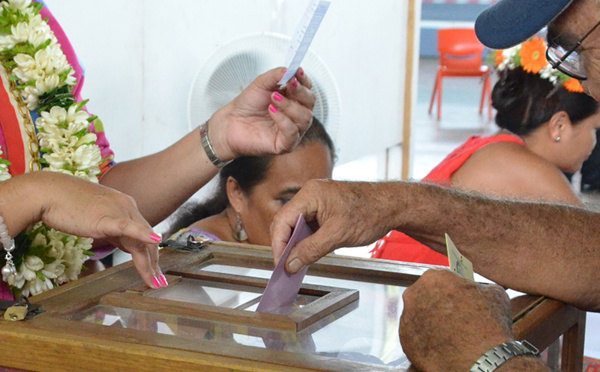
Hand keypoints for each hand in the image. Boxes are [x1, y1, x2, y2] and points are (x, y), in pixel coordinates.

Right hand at [4, 172, 164, 288]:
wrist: (47, 193)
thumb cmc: (66, 205)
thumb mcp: (98, 218)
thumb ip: (114, 230)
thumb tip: (124, 244)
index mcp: (125, 206)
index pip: (144, 232)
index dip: (151, 253)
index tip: (153, 270)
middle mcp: (126, 207)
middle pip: (147, 238)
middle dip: (154, 262)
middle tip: (159, 281)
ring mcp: (118, 211)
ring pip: (140, 240)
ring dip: (148, 263)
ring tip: (154, 281)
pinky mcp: (105, 218)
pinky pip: (127, 227)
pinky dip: (142, 234)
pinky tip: (155, 240)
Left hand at [208, 67, 314, 159]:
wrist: (231, 122)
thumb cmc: (247, 105)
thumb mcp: (261, 83)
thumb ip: (277, 75)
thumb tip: (292, 69)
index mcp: (293, 99)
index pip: (308, 89)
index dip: (304, 80)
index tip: (297, 72)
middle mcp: (296, 115)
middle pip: (310, 102)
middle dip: (300, 91)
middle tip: (288, 83)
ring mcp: (293, 130)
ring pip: (305, 117)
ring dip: (289, 105)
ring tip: (272, 99)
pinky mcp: (286, 144)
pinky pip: (293, 132)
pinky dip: (283, 119)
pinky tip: (271, 111)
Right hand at [270, 180, 398, 272]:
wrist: (392, 206)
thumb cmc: (370, 213)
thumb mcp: (337, 235)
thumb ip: (310, 250)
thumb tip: (290, 264)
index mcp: (310, 194)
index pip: (283, 220)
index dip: (278, 243)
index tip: (279, 263)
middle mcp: (310, 194)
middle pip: (286, 221)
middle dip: (284, 244)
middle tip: (285, 266)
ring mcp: (317, 201)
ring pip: (296, 224)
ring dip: (295, 243)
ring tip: (295, 263)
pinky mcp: (324, 209)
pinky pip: (308, 224)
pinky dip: (305, 240)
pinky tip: (306, 253)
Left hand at [399, 269, 512, 370]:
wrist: (481, 359)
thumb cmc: (489, 324)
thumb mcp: (494, 293)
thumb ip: (477, 287)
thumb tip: (476, 290)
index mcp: (433, 278)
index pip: (440, 279)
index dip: (450, 289)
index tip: (457, 298)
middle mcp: (414, 294)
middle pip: (425, 296)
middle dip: (437, 304)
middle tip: (453, 316)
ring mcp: (406, 318)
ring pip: (418, 316)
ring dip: (429, 321)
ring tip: (448, 333)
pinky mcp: (404, 340)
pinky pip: (415, 336)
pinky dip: (425, 339)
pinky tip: (441, 345)